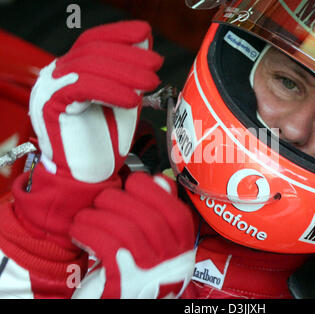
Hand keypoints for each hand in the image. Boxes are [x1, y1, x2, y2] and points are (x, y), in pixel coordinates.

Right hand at [29, 20, 162, 182]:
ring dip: (125, 72)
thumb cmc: (107, 140)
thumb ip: (131, 75)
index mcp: (73, 70)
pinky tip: (132, 99)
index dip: (120, 34)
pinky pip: (83, 87)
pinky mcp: (52, 105)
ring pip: (89, 66)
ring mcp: (51, 88)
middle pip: (93, 51)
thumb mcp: (125, 100)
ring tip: (151, 81)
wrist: (89, 174)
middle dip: (129, 55)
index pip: (94, 41)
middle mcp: (58, 74)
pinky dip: (111, 90)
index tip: (145, 32)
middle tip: (156, 63)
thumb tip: (145, 43)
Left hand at [69, 172, 195, 298]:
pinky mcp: (124, 284)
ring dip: (99, 217)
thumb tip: (159, 180)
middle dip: (119, 201)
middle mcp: (173, 263)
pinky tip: (79, 232)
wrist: (122, 301)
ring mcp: (150, 274)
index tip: (133, 182)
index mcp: (182, 248)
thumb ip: (159, 212)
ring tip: (85, 217)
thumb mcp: (153, 241)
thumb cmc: (133, 269)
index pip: (178, 214)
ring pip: (127, 231)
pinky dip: (89, 233)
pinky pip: (108, 247)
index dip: (154, 191)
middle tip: (102, 200)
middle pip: (150, 220)